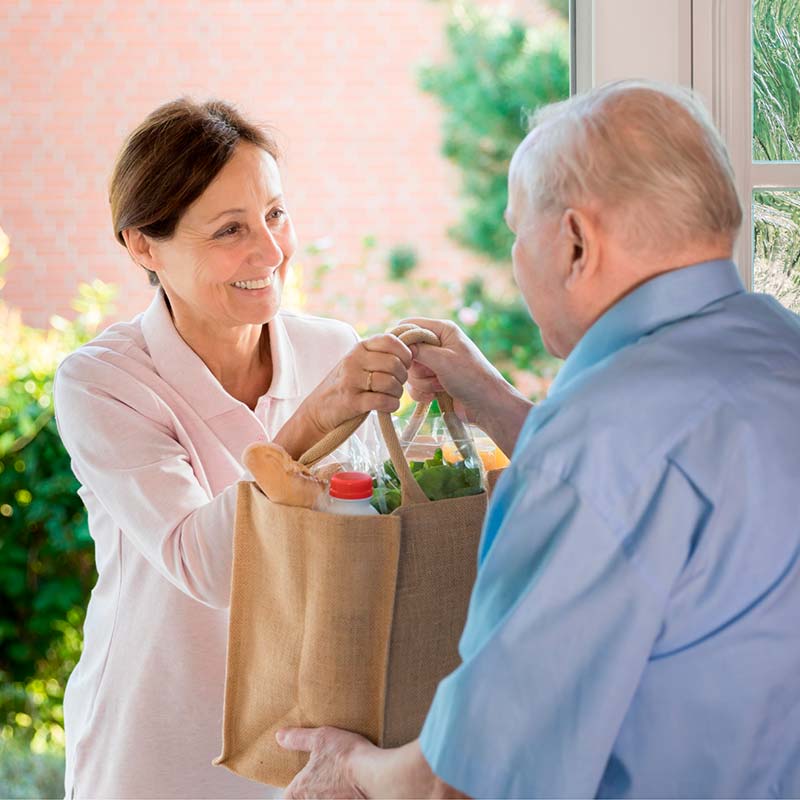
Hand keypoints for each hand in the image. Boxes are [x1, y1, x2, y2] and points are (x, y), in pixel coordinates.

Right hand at [275, 334, 411, 458]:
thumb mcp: (359, 362)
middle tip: (398, 384)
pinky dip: (391, 405)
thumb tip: (412, 350)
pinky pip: (382, 401)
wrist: (319, 409)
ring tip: (392, 396)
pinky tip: (388, 405)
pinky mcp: (351, 401)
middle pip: (394, 363)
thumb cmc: (347, 385)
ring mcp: (351, 381)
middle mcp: (354, 360)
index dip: (404, 354)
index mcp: (359, 348)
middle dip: (403, 377)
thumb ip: (380, 354)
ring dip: (397, 393)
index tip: (404, 365)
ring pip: (390, 383)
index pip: (390, 341)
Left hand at [277, 726, 372, 798]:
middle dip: (312, 789)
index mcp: (301, 789)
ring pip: (324, 799)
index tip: (301, 779)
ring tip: (339, 778)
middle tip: (322, 774)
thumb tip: (280, 736)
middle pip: (306, 798)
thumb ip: (298, 739)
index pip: (287, 796)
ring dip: (329, 792)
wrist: (374, 777)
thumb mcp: (320, 738)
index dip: (293, 786)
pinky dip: (343, 794)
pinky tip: (353, 783)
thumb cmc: (346, 758)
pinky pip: (341, 799)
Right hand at [400, 317, 507, 423]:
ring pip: (411, 371)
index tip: (404, 357)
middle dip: (417, 368)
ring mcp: (437, 363)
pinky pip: (416, 385)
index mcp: (443, 330)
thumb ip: (418, 349)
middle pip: (408, 351)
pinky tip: (435, 396)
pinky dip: (422, 392)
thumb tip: (398, 346)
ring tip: (440, 386)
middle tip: (434, 374)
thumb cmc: (470, 378)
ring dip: (422, 382)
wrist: (487, 406)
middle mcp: (439, 344)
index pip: (410, 325)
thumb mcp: (443, 360)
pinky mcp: (435, 380)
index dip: (402, 340)